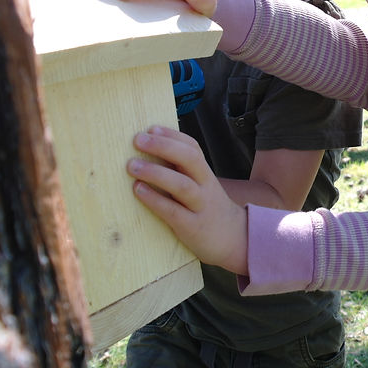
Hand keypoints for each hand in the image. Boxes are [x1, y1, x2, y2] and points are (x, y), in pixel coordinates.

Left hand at [127, 125, 248, 274]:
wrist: (235, 239)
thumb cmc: (208, 210)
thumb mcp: (202, 187)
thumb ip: (182, 173)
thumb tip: (148, 154)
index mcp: (205, 174)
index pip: (192, 148)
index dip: (172, 136)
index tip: (151, 128)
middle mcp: (205, 186)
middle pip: (190, 159)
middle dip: (164, 146)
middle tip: (138, 140)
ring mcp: (200, 206)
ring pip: (182, 185)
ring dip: (156, 172)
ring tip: (132, 165)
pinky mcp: (192, 227)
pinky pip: (173, 211)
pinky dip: (154, 199)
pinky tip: (138, 190)